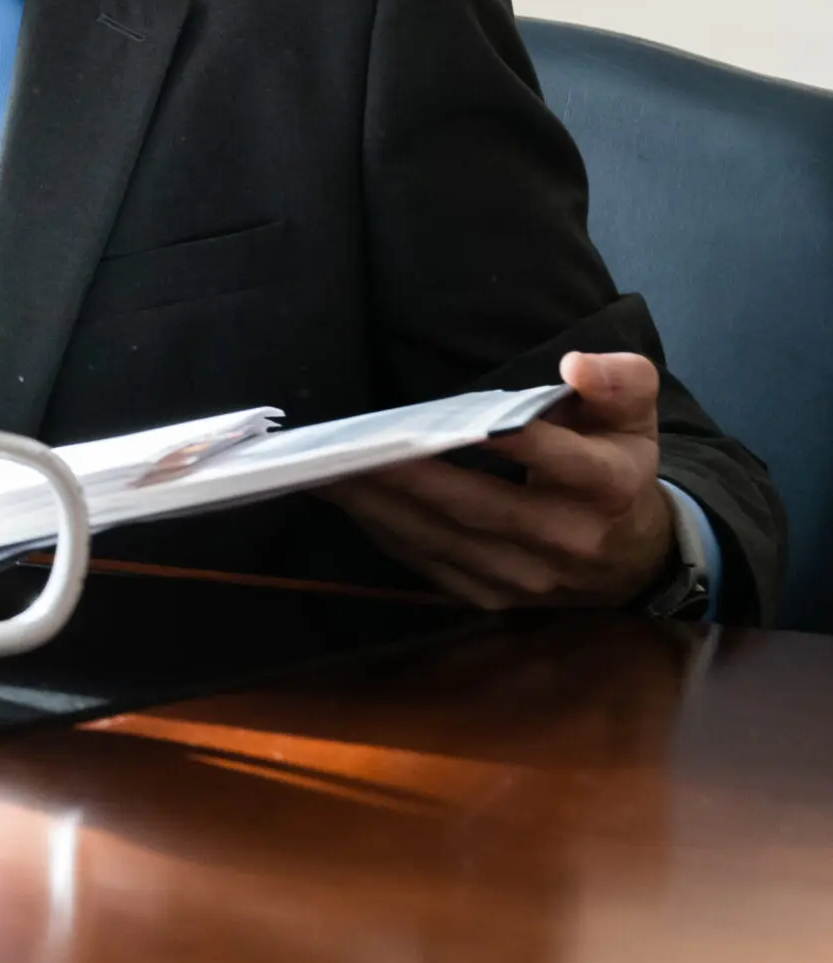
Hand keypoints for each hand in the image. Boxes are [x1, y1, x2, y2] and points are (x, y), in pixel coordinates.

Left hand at [330, 351, 676, 611]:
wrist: (634, 559)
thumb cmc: (621, 464)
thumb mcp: (636, 414)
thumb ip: (619, 380)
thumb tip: (576, 365)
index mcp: (606, 487)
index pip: (553, 459)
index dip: (505, 439)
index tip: (451, 415)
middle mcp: (566, 540)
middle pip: (475, 505)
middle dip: (406, 474)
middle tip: (348, 442)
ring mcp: (526, 579)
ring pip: (441, 539)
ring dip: (379, 506)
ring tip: (326, 468)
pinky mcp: (493, 597)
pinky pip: (429, 563)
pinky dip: (385, 531)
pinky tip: (349, 499)